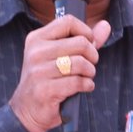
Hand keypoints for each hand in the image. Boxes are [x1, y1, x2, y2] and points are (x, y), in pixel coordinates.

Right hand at [9, 15, 108, 131]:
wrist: (27, 110)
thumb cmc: (48, 80)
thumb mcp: (61, 56)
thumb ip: (84, 40)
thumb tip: (106, 25)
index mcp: (37, 39)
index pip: (68, 21)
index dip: (86, 32)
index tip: (89, 44)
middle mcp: (36, 52)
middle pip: (80, 43)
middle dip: (92, 56)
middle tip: (89, 66)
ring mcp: (39, 71)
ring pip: (80, 63)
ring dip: (90, 72)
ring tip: (85, 77)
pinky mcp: (45, 89)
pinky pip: (78, 82)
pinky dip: (87, 85)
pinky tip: (83, 87)